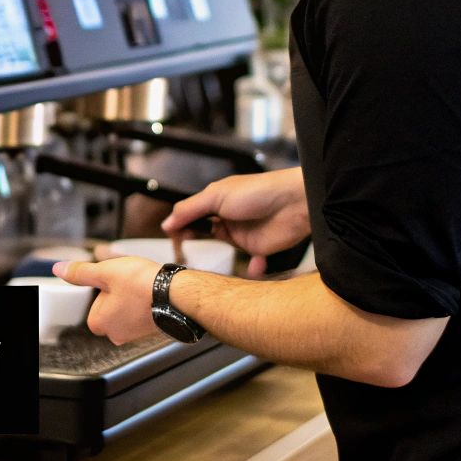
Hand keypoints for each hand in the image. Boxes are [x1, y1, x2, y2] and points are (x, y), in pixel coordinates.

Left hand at [53, 257, 161, 344]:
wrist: (178, 296)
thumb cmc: (143, 286)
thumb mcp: (106, 272)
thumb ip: (82, 272)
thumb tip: (59, 270)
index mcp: (99, 322)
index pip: (95, 300)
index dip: (106, 285)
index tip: (117, 280)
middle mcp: (116, 334)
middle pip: (110, 306)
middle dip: (120, 292)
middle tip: (132, 282)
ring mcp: (135, 334)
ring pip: (127, 309)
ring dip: (134, 297)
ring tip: (145, 287)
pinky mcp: (151, 331)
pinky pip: (142, 313)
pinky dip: (146, 303)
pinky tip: (154, 294)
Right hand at [163, 167, 309, 277]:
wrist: (294, 202)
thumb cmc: (256, 192)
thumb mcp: (217, 196)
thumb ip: (190, 210)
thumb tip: (166, 224)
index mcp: (216, 201)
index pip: (191, 215)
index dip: (180, 226)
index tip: (172, 239)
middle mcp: (227, 218)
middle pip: (203, 232)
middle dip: (193, 242)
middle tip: (184, 253)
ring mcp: (241, 235)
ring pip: (223, 249)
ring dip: (216, 257)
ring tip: (205, 265)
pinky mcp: (257, 249)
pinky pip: (248, 264)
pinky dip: (250, 268)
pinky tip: (252, 267)